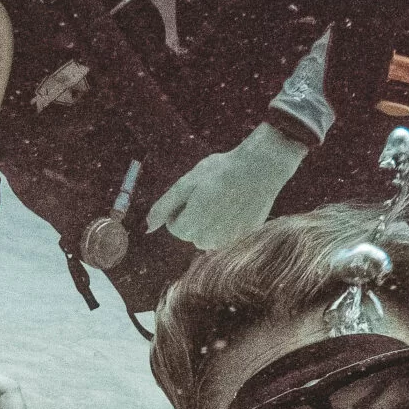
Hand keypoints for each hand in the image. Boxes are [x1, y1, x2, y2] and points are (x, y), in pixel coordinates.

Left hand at [146, 122, 308, 250]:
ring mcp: (229, 240)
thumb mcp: (187, 183)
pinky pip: (228, 236)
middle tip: (209, 194)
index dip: (180, 209)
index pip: (174, 227)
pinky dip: (228, 224)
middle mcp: (210, 238)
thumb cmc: (222, 171)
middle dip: (195, 218)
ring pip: (209, 238)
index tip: (194, 193)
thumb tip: (147, 228)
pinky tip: (236, 205)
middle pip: (191, 235)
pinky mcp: (245, 237)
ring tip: (222, 200)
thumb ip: (164, 206)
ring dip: (210, 224)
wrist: (261, 168)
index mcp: (193, 224)